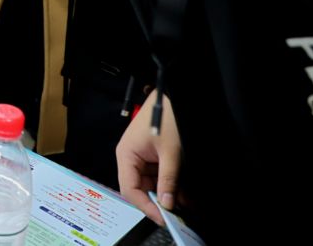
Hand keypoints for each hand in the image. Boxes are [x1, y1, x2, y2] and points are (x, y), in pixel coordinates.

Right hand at [116, 90, 181, 225]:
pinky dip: (171, 185)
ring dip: (167, 194)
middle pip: (140, 188)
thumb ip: (168, 180)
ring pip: (152, 183)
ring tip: (186, 205)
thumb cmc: (167, 116)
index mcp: (126, 155)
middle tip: (178, 215)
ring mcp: (142, 156)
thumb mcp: (171, 152)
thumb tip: (167, 204)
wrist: (174, 94)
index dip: (145, 206)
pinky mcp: (154, 155)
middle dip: (159, 202)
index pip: (129, 189)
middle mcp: (130, 157)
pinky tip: (185, 194)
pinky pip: (159, 175)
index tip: (164, 218)